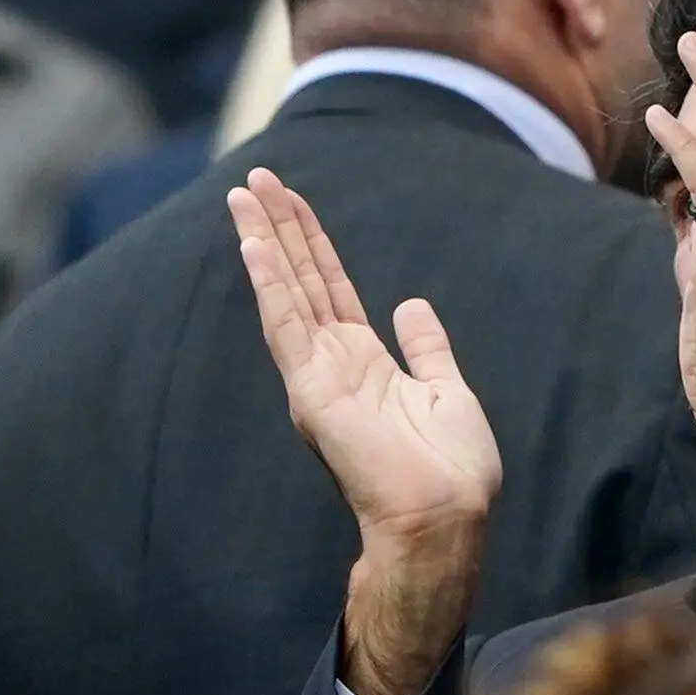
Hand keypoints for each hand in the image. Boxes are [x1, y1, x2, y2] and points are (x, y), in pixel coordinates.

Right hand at [230, 169, 498, 694]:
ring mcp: (317, 375)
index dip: (311, 242)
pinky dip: (269, 281)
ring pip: (286, 291)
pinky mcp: (312, 388)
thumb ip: (426, 347)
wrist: (444, 517)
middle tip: (257, 177)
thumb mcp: (446, 391)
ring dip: (265, 240)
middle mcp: (332, 364)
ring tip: (244, 192)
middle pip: (300, 279)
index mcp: (363, 363)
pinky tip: (254, 243)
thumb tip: (412, 305)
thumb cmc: (451, 471)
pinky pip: (286, 323)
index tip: (292, 201)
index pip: (329, 288)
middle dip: (280, 227)